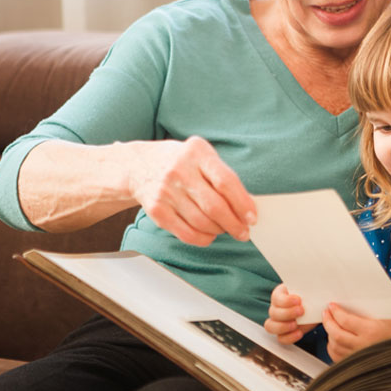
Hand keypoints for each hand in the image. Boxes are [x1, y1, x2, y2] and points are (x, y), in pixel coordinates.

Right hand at [126, 136, 255, 246]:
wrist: (138, 165)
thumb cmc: (179, 162)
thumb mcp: (201, 156)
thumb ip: (222, 176)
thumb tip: (246, 206)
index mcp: (196, 152)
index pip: (226, 181)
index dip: (242, 203)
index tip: (252, 217)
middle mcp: (179, 170)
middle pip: (214, 206)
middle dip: (234, 224)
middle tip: (243, 232)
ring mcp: (166, 191)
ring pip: (201, 222)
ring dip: (219, 231)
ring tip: (225, 229)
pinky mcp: (156, 210)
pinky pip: (186, 233)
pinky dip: (203, 238)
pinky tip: (209, 234)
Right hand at [264, 284, 315, 344]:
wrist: (315, 309)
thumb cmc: (309, 297)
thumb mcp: (309, 291)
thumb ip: (308, 288)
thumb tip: (314, 283)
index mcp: (279, 295)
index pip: (277, 298)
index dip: (286, 301)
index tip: (299, 300)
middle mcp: (275, 308)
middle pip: (273, 313)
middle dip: (287, 313)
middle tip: (301, 311)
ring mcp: (277, 322)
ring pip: (270, 326)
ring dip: (283, 326)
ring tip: (296, 324)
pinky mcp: (283, 333)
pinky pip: (280, 338)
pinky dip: (289, 337)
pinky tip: (299, 333)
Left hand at [322, 304, 390, 360]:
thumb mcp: (379, 314)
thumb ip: (359, 311)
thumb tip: (340, 305)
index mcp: (371, 331)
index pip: (345, 321)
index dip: (335, 312)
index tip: (331, 306)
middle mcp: (364, 346)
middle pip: (337, 334)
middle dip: (328, 322)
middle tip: (326, 313)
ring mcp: (360, 357)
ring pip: (335, 347)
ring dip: (329, 334)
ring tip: (329, 324)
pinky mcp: (357, 364)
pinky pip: (337, 357)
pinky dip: (332, 347)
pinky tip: (333, 339)